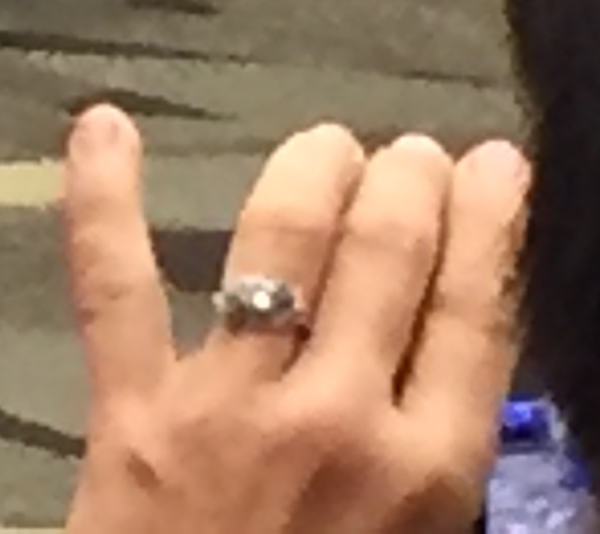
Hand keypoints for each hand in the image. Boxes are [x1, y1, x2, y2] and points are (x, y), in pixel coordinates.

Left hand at [62, 109, 529, 533]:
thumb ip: (443, 473)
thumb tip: (455, 376)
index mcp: (430, 473)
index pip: (477, 310)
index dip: (492, 220)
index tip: (499, 164)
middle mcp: (339, 421)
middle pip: (387, 255)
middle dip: (406, 181)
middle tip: (412, 153)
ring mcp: (231, 406)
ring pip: (280, 245)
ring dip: (310, 174)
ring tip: (327, 145)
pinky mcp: (131, 414)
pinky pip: (112, 285)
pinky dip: (101, 196)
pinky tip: (101, 125)